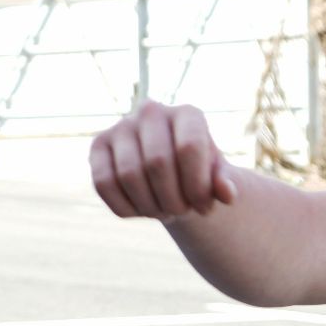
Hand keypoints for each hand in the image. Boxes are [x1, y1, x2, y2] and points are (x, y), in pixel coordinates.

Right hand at [90, 99, 240, 219]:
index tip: (204, 207)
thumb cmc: (197, 173)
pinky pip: (104, 184)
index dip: (197, 186)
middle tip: (181, 213)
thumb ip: (223, 183)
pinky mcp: (98, 146)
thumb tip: (227, 193)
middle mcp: (151, 111)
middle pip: (157, 163)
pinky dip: (126, 207)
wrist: (171, 172)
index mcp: (187, 113)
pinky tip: (142, 211)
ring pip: (129, 175)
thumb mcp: (215, 178)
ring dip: (149, 206)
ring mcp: (121, 126)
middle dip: (172, 200)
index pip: (189, 147)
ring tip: (164, 213)